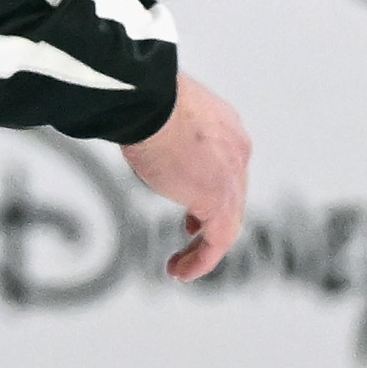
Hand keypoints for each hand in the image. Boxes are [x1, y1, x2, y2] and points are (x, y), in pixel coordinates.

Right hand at [123, 73, 251, 281]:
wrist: (148, 100)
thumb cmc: (141, 96)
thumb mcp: (155, 111)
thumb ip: (156, 126)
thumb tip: (130, 125)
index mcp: (224, 125)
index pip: (225, 166)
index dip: (210, 189)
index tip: (192, 210)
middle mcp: (236, 150)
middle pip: (230, 193)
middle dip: (210, 218)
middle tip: (190, 234)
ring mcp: (232, 175)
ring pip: (227, 221)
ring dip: (205, 247)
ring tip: (182, 266)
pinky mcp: (220, 199)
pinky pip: (218, 240)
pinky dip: (202, 259)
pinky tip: (182, 271)